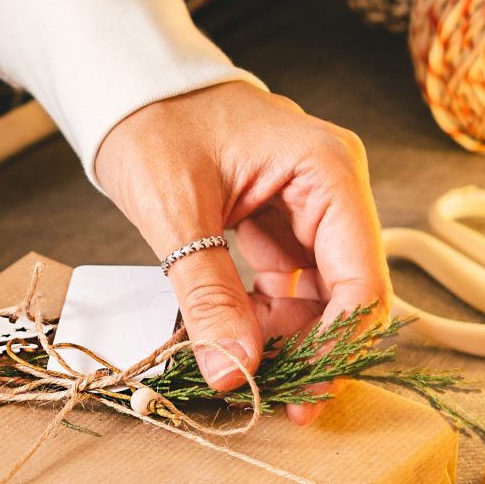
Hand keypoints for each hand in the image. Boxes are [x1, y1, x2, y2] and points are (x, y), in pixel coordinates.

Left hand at [94, 81, 387, 418]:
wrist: (123, 84)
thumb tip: (236, 371)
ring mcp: (308, 203)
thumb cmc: (151, 120)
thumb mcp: (176, 213)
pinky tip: (230, 338)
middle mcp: (331, 186)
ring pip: (318, 292)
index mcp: (328, 170)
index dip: (337, 348)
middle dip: (311, 348)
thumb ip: (209, 295)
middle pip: (347, 291)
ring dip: (283, 336)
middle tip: (272, 399)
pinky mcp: (280, 217)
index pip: (361, 280)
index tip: (302, 399)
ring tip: (237, 367)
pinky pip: (288, 281)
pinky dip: (262, 314)